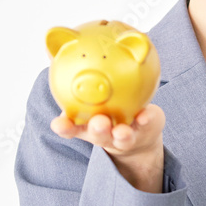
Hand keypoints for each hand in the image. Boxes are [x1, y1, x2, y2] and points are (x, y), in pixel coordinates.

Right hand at [51, 104, 165, 191]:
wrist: (141, 137)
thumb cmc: (111, 118)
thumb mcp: (91, 110)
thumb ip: (79, 98)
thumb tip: (57, 67)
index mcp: (89, 128)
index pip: (72, 128)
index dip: (64, 127)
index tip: (58, 124)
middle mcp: (108, 135)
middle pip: (100, 135)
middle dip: (98, 130)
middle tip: (98, 124)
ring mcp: (129, 135)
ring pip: (123, 137)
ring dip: (122, 135)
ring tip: (122, 131)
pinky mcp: (148, 127)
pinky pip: (148, 123)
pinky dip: (147, 120)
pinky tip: (146, 115)